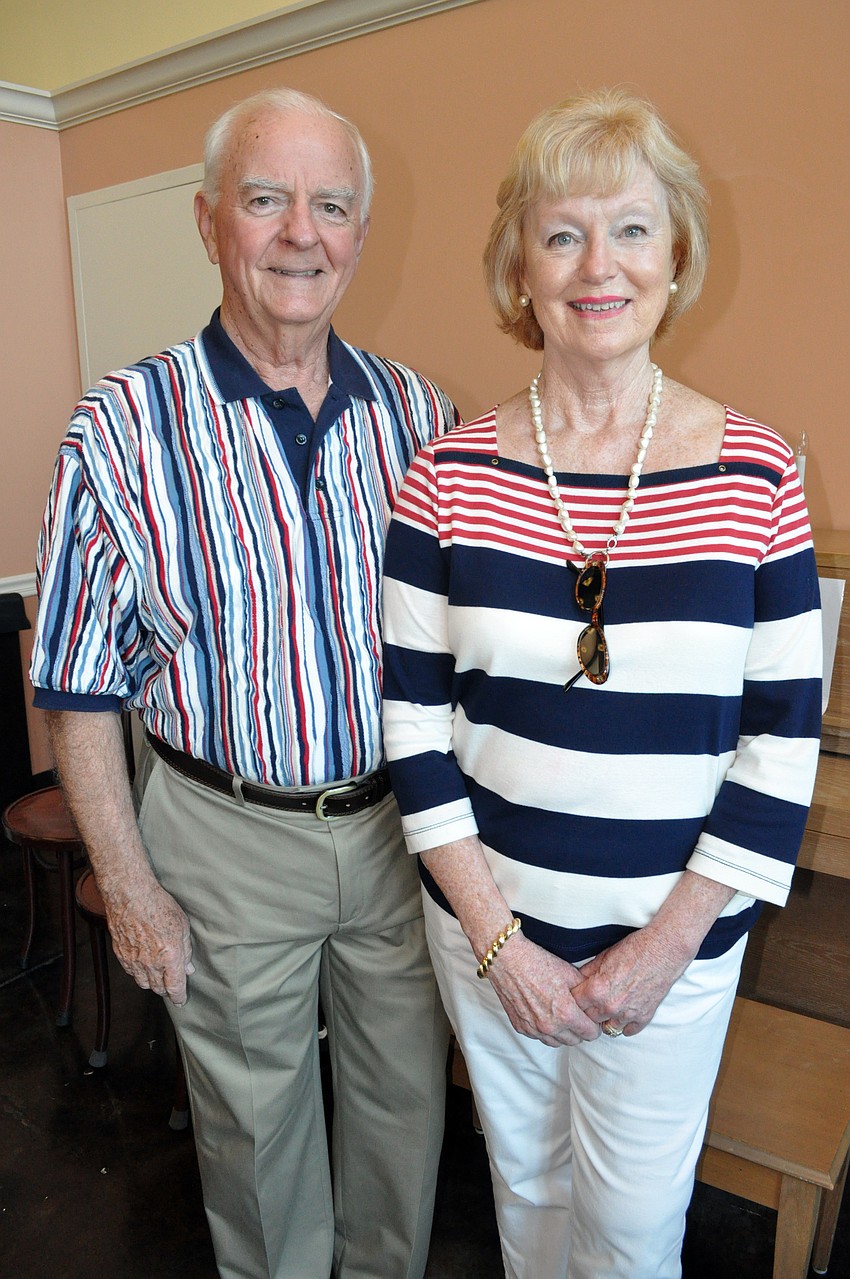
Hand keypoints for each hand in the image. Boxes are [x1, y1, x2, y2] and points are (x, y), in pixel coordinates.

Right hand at [104, 879, 194, 1005]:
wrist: (130, 896)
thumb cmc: (158, 906)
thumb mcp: (182, 925)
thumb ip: (186, 950)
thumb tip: (188, 968)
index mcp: (169, 956)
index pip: (175, 987)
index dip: (179, 997)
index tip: (181, 1001)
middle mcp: (151, 963)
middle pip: (158, 988)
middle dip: (166, 990)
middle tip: (171, 987)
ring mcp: (134, 961)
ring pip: (143, 983)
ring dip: (152, 983)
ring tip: (158, 977)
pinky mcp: (121, 955)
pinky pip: (131, 972)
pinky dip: (139, 973)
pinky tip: (143, 966)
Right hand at [485, 934, 600, 1046]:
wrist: (508, 959)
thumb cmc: (537, 963)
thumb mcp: (570, 973)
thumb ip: (586, 993)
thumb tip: (595, 1003)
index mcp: (565, 1014)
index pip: (590, 1034)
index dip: (594, 1024)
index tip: (592, 1017)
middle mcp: (549, 1026)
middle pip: (575, 1041)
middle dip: (580, 1030)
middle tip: (578, 1015)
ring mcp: (533, 1029)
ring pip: (557, 1042)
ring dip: (563, 1033)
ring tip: (562, 1016)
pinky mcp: (520, 1027)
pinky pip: (539, 1037)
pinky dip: (545, 1030)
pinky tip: (546, 1015)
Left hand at [571, 925, 689, 1036]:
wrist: (663, 951)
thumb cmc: (634, 949)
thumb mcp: (603, 956)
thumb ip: (587, 973)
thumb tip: (575, 981)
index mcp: (596, 990)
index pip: (574, 1004)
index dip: (573, 999)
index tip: (575, 995)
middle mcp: (610, 1006)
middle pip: (588, 1019)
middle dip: (587, 1011)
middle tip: (590, 1002)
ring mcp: (627, 1015)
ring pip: (607, 1028)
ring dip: (605, 1019)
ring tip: (607, 1008)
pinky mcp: (644, 1018)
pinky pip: (628, 1031)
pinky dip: (624, 1024)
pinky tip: (623, 1012)